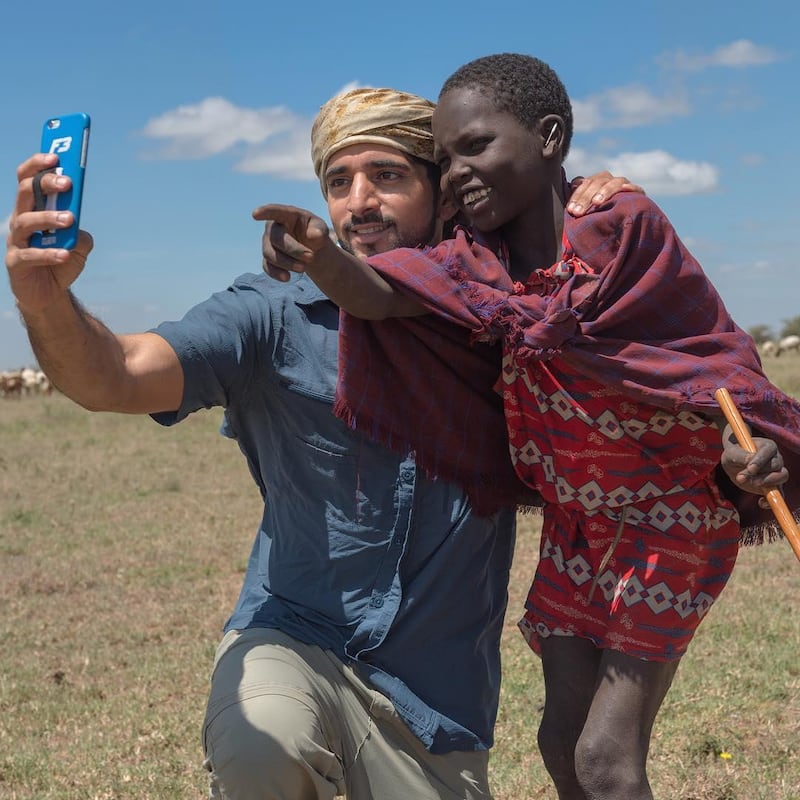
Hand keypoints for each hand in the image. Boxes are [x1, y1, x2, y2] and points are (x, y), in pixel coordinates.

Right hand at [5, 153, 93, 313]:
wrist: (49, 294)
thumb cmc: (62, 261)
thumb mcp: (79, 246)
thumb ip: (81, 233)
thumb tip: (79, 226)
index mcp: (32, 209)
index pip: (28, 179)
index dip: (38, 165)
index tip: (56, 156)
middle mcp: (20, 220)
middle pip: (25, 192)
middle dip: (45, 183)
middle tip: (67, 183)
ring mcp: (15, 241)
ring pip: (25, 221)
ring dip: (48, 217)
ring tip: (69, 219)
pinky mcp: (16, 263)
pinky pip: (30, 254)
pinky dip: (48, 253)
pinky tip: (64, 254)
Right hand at [252, 203, 334, 281]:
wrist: (312, 250)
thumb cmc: (314, 233)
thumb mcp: (321, 229)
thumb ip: (320, 230)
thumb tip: (314, 235)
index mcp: (286, 215)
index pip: (274, 211)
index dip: (265, 212)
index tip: (255, 214)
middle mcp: (273, 228)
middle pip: (276, 238)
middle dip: (293, 250)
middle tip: (311, 257)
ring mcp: (268, 244)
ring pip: (269, 254)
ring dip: (286, 263)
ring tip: (303, 269)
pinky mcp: (268, 260)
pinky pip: (267, 267)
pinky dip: (276, 273)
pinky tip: (287, 278)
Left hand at [566, 171, 643, 216]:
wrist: (624, 229)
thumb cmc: (599, 222)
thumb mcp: (585, 215)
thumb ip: (577, 205)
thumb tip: (569, 193)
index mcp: (594, 184)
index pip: (584, 183)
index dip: (576, 195)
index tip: (571, 210)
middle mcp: (608, 182)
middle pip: (596, 182)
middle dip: (586, 197)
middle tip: (578, 212)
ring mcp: (623, 185)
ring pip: (614, 182)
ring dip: (604, 191)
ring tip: (597, 202)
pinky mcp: (638, 193)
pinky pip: (635, 188)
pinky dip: (629, 187)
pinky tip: (625, 189)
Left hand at [720, 424, 787, 508]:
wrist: (734, 463)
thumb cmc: (734, 454)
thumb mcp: (731, 453)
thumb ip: (740, 455)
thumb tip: (749, 460)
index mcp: (767, 447)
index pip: (768, 452)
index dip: (760, 461)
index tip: (750, 469)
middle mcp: (776, 459)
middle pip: (776, 466)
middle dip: (761, 474)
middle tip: (742, 478)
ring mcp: (777, 472)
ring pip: (782, 477)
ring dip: (767, 483)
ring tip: (751, 484)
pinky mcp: (774, 486)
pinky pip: (780, 494)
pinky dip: (773, 499)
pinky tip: (761, 503)